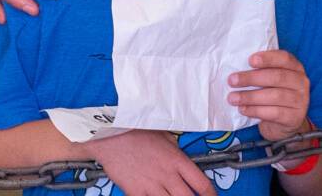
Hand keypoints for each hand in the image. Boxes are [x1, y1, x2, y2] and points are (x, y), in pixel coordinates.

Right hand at [84, 130, 213, 195]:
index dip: (210, 195)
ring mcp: (151, 185)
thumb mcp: (164, 135)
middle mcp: (167, 175)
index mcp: (177, 160)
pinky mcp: (135, 191)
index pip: (201, 183)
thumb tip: (182, 159)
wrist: (111, 136)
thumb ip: (176, 151)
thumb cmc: (137, 132)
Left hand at [228, 50, 310, 141]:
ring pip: (274, 96)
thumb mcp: (271, 82)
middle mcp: (301, 82)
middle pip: (277, 77)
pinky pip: (274, 113)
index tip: (250, 60)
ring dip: (250, 96)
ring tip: (233, 98)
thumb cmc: (273, 96)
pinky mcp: (294, 117)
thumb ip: (261, 71)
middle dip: (252, 78)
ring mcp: (300, 101)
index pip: (284, 58)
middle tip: (232, 80)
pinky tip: (243, 109)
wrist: (283, 124)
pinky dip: (255, 110)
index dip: (268, 58)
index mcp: (295, 68)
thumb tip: (236, 67)